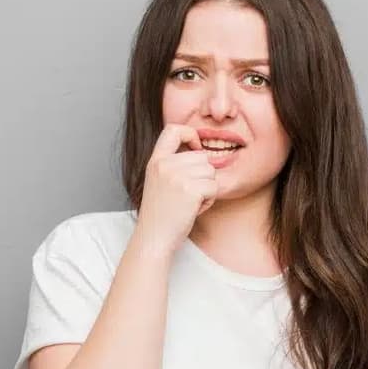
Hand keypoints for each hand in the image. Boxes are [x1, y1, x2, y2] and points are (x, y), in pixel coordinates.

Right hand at [133, 124, 219, 255]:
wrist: (153, 238)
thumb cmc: (160, 215)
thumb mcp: (159, 182)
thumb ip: (173, 165)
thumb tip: (201, 151)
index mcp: (155, 161)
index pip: (173, 129)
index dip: (190, 133)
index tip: (195, 147)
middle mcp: (164, 165)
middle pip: (202, 156)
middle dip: (203, 175)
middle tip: (189, 195)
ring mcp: (177, 176)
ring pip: (211, 172)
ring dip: (207, 189)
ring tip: (190, 202)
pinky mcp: (190, 190)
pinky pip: (214, 187)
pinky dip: (209, 200)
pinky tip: (194, 209)